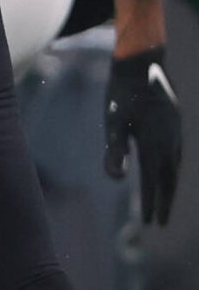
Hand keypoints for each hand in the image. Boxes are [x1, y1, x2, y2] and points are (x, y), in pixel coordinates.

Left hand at [105, 48, 181, 224]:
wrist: (143, 66)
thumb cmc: (122, 95)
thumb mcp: (112, 123)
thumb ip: (114, 152)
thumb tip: (117, 180)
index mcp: (154, 144)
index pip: (153, 182)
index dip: (151, 204)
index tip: (150, 223)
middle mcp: (170, 141)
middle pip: (169, 179)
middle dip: (164, 202)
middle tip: (160, 223)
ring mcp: (176, 133)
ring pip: (175, 167)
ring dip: (169, 187)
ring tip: (163, 202)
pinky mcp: (175, 125)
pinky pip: (176, 155)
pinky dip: (172, 170)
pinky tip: (165, 172)